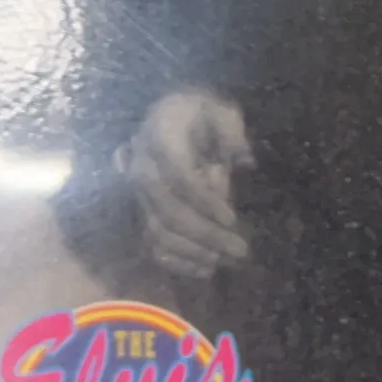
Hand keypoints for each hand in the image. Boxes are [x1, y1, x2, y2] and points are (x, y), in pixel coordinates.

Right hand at [122, 90, 250, 281]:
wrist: (163, 119)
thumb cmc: (198, 114)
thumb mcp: (219, 110)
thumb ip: (232, 133)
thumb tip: (245, 162)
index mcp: (161, 137)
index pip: (180, 177)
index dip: (205, 201)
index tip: (232, 219)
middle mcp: (141, 168)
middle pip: (169, 211)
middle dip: (206, 234)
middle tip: (241, 250)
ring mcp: (137, 194)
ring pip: (159, 232)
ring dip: (194, 252)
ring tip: (225, 260)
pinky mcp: (140, 212)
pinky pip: (151, 243)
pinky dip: (176, 261)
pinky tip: (205, 270)